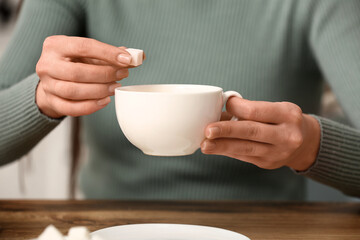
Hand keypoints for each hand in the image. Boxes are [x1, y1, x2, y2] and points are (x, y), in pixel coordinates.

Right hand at [35, 35, 143, 117]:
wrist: (52, 81)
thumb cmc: (74, 63)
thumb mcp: (88, 54)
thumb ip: (109, 55)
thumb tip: (135, 57)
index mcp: (55, 45)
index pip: (84, 46)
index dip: (108, 53)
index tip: (127, 59)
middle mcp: (46, 64)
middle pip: (78, 72)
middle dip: (105, 74)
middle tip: (123, 75)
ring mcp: (47, 85)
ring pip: (74, 91)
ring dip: (99, 91)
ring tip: (115, 88)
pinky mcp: (50, 102)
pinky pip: (71, 108)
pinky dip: (90, 106)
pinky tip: (105, 101)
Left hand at [201, 98, 320, 170]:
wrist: (305, 144)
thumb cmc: (283, 120)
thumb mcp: (275, 109)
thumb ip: (250, 109)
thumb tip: (217, 108)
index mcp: (287, 114)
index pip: (257, 111)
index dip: (237, 107)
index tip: (223, 103)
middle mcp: (286, 135)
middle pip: (251, 131)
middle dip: (227, 130)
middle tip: (208, 130)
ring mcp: (277, 152)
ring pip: (245, 148)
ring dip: (221, 146)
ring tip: (204, 144)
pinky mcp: (268, 164)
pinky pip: (243, 156)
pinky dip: (227, 151)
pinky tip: (214, 148)